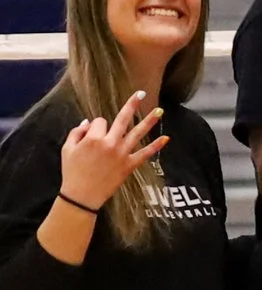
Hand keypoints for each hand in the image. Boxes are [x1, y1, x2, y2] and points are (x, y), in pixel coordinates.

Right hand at [57, 91, 167, 210]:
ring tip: (160, 110)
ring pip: (138, 133)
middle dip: (132, 105)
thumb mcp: (67, 149)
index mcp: (93, 138)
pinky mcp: (129, 165)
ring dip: (149, 121)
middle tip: (141, 94)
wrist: (81, 195)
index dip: (96, 127)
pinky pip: (145, 154)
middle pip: (122, 119)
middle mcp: (110, 143)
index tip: (91, 136)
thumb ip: (77, 132)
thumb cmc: (72, 171)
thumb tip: (88, 122)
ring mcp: (122, 154)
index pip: (100, 122)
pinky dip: (156, 146)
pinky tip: (166, 138)